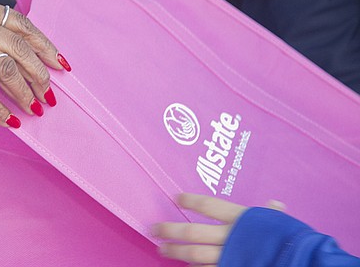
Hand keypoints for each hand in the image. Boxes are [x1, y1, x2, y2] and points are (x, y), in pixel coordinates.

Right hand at [0, 0, 61, 128]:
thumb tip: (31, 58)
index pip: (21, 24)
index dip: (45, 46)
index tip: (61, 65)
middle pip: (19, 49)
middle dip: (40, 75)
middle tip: (49, 95)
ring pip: (6, 72)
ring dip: (25, 95)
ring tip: (34, 109)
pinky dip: (1, 112)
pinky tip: (10, 121)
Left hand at [153, 193, 285, 265]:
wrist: (304, 262)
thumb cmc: (293, 240)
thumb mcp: (281, 223)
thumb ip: (271, 214)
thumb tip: (275, 205)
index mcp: (241, 218)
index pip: (208, 205)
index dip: (190, 201)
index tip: (176, 198)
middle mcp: (230, 236)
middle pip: (192, 231)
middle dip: (170, 230)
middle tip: (154, 229)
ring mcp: (229, 257)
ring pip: (194, 254)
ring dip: (175, 252)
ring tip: (161, 249)